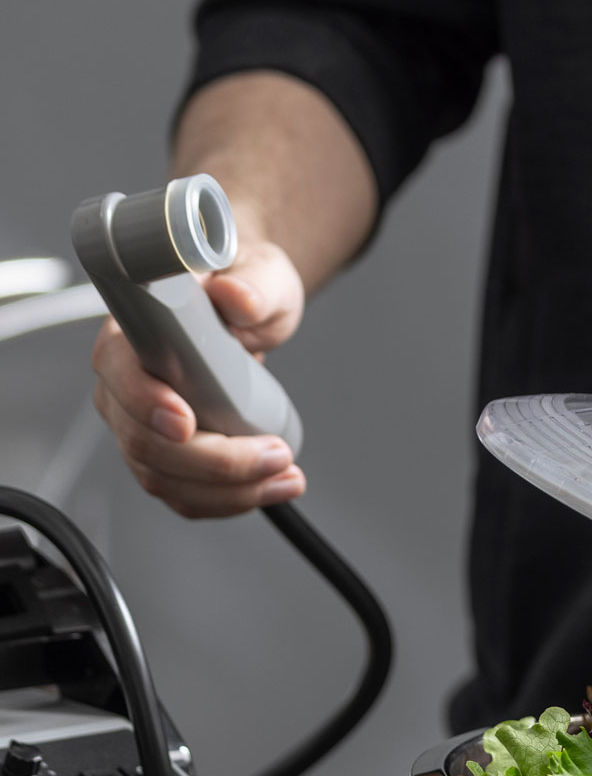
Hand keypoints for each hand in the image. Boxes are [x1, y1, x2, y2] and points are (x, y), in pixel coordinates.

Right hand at [91, 237, 307, 518]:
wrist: (245, 309)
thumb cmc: (239, 286)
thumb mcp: (259, 274)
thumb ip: (252, 283)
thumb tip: (238, 298)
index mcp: (130, 331)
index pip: (118, 372)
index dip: (146, 402)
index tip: (187, 421)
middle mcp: (124, 384)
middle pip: (144, 441)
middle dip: (214, 460)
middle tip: (274, 454)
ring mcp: (140, 426)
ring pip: (164, 477)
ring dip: (231, 490)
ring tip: (287, 476)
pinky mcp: (166, 457)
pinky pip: (185, 495)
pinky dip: (230, 501)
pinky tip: (271, 488)